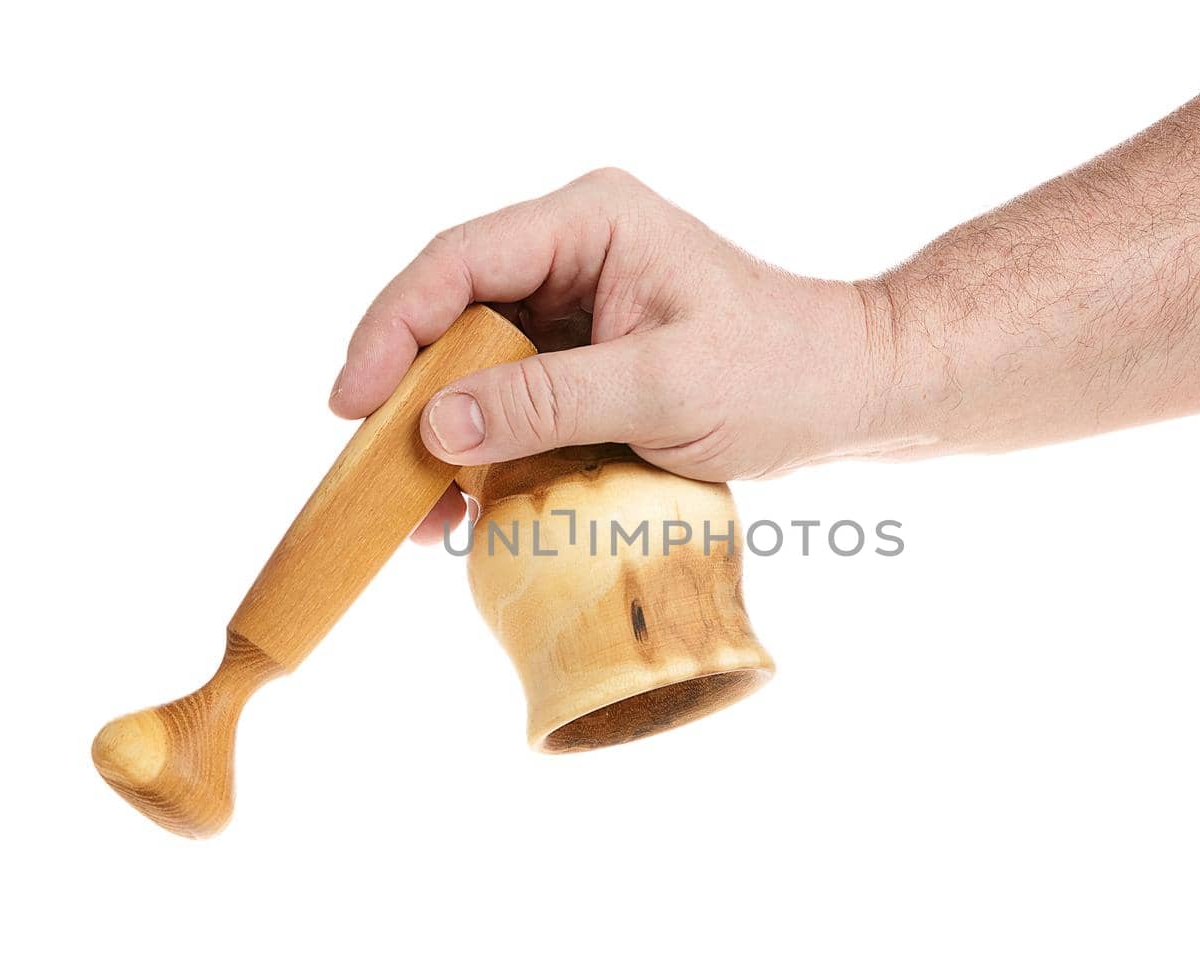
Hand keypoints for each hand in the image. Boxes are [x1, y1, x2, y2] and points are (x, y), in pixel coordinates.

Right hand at [331, 168, 884, 542]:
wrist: (846, 392)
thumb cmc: (779, 373)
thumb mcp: (663, 388)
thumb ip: (548, 401)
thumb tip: (438, 426)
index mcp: (591, 223)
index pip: (460, 262)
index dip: (393, 329)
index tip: (352, 403)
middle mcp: (574, 252)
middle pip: (455, 312)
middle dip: (411, 393)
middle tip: (373, 467)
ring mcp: (579, 304)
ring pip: (477, 361)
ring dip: (446, 433)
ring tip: (418, 509)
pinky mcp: (587, 355)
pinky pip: (514, 394)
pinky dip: (489, 446)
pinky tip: (467, 502)